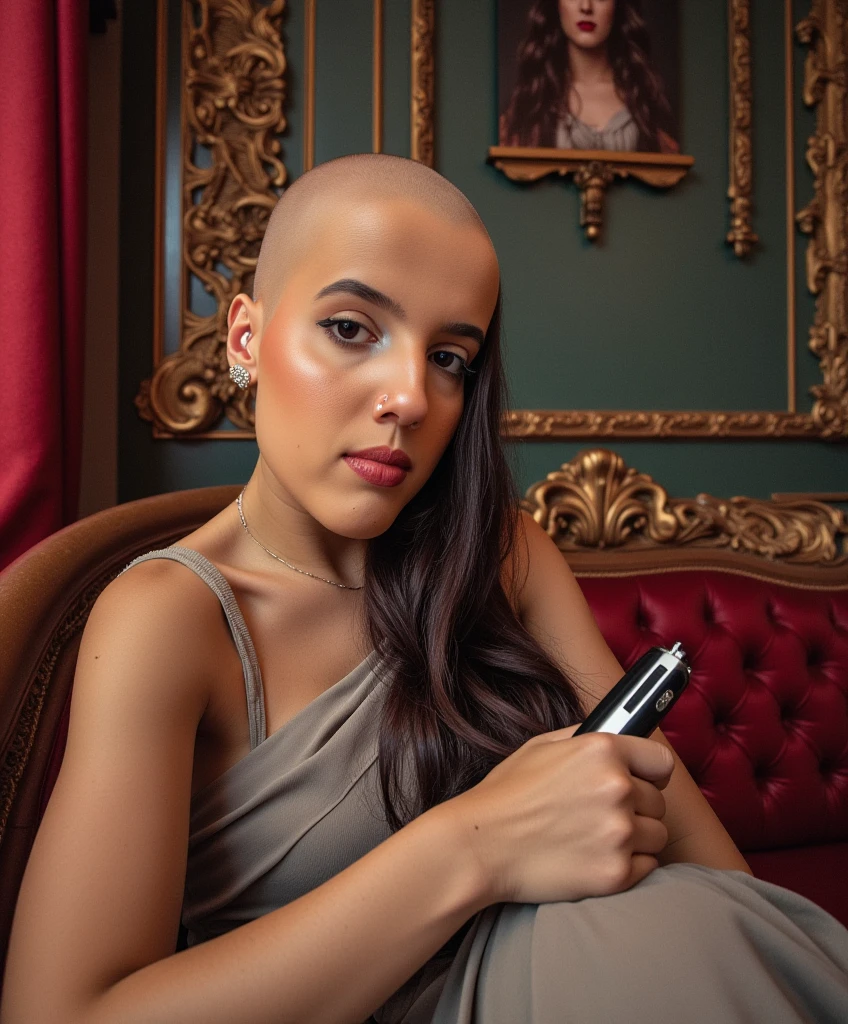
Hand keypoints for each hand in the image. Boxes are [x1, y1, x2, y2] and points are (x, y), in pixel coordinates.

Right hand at [443, 724, 674, 905]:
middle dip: (636, 809)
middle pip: (658, 803)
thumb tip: (617, 734)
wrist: (480, 845)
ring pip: (656, 836)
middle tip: (600, 816)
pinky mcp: (615, 873)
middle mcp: (617, 788)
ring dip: (635, 839)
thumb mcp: (541, 746)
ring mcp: (618, 832)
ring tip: (596, 839)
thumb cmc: (506, 795)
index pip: (661, 763)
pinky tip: (596, 859)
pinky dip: (628, 867)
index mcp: (602, 751)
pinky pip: (648, 868)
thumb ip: (585, 737)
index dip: (651, 774)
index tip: (643, 783)